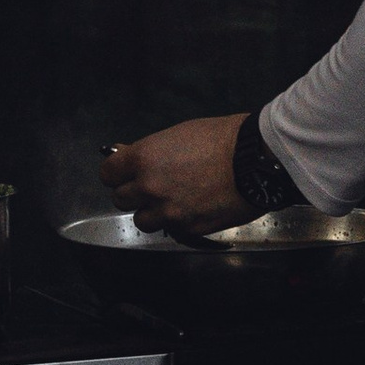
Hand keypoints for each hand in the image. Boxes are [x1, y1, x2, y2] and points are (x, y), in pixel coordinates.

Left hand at [101, 114, 246, 229]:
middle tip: (152, 186)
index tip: (125, 174)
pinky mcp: (187, 229)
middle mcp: (149, 188)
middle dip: (133, 192)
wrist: (256, 161)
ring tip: (171, 202)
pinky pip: (170, 230)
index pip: (107, 174)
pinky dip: (176, 222)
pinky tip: (192, 209)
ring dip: (151, 212)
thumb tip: (126, 155)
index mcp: (143, 159)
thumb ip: (148, 151)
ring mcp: (168, 212)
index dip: (117, 173)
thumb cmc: (221, 138)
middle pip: (120, 199)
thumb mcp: (178, 134)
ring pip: (141, 221)